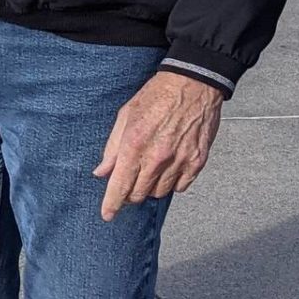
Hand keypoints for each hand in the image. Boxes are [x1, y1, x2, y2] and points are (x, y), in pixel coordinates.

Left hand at [94, 71, 223, 219]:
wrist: (194, 83)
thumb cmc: (157, 95)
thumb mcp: (126, 115)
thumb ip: (113, 147)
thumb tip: (102, 171)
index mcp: (135, 144)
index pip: (120, 185)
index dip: (111, 204)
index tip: (107, 215)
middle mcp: (157, 157)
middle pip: (139, 194)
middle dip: (130, 194)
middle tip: (129, 183)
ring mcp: (180, 160)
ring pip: (159, 192)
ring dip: (150, 187)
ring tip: (150, 170)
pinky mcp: (197, 161)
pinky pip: (181, 186)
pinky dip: (172, 183)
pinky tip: (168, 168)